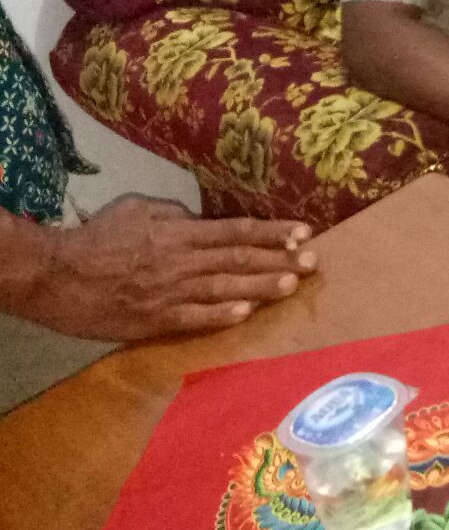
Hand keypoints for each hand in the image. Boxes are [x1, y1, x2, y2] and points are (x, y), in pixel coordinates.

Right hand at [17, 197, 315, 340]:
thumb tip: (200, 220)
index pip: (238, 230)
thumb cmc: (97, 238)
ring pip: (224, 288)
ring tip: (292, 286)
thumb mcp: (138, 210)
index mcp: (181, 232)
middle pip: (240, 258)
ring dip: (261, 286)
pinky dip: (220, 315)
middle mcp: (182, 261)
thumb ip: (175, 215)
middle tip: (313, 263)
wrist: (56, 275)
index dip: (274, 232)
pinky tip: (246, 313)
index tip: (304, 232)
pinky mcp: (153, 319)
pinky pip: (193, 318)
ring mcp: (169, 292)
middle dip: (279, 260)